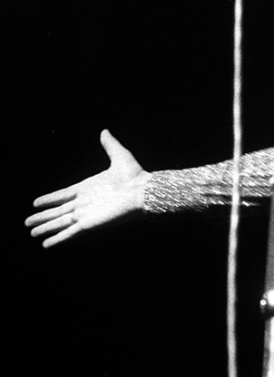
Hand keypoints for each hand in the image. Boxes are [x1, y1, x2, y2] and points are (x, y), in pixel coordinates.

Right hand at [26, 129, 148, 247]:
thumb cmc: (134, 175)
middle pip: (57, 212)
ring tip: (31, 233)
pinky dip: (57, 239)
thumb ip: (110, 145)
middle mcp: (83, 203)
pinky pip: (68, 234)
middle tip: (27, 222)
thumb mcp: (119, 156)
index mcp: (87, 188)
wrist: (143, 191)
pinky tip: (46, 245)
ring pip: (59, 223)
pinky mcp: (88, 225)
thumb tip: (104, 131)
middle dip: (43, 217)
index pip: (63, 195)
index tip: (36, 203)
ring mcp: (85, 214)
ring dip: (45, 228)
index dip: (49, 200)